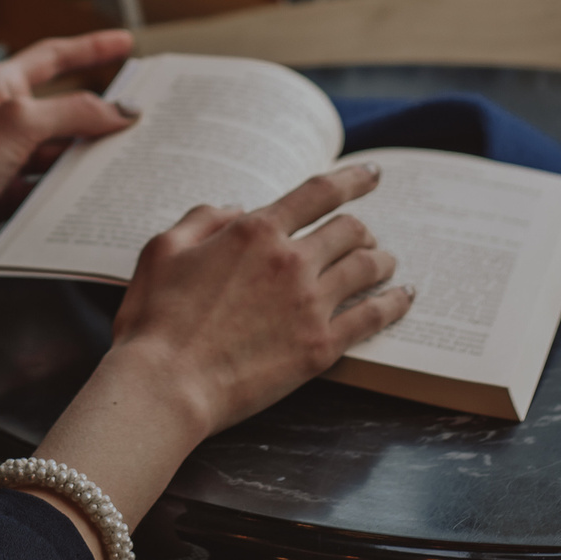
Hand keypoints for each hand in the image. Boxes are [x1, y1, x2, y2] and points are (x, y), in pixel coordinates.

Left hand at [0, 30, 136, 274]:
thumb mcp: (20, 125)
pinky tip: (96, 194)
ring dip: (89, 155)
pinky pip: (48, 187)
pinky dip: (72, 189)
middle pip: (62, 109)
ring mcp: (3, 159)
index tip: (124, 42)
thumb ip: (73, 113)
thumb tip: (121, 109)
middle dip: (100, 112)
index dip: (90, 49)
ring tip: (129, 157)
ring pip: (58, 151)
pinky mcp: (3, 194)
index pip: (52, 58)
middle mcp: (1, 120)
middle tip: (140, 113)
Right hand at [105, 163, 411, 437]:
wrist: (167, 385)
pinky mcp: (320, 347)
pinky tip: (404, 298)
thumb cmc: (156, 319)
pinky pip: (373, 318)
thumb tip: (235, 208)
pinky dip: (395, 304)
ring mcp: (310, 305)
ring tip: (386, 262)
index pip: (319, 193)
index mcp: (255, 232)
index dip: (352, 179)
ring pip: (368, 268)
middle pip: (351, 230)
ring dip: (383, 260)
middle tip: (366, 236)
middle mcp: (291, 261)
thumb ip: (202, 218)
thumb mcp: (163, 249)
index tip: (372, 175)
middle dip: (363, 228)